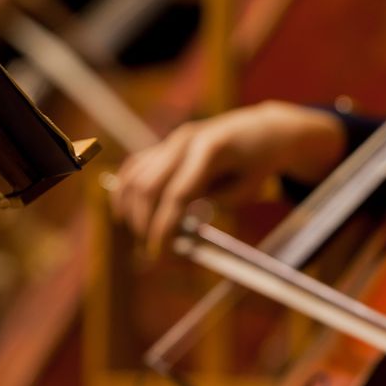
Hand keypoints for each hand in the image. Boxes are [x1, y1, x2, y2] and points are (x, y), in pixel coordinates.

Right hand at [109, 102, 347, 256]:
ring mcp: (171, 140)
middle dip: (145, 224)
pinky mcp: (165, 145)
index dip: (164, 228)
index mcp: (210, 149)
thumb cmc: (259, 162)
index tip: (160, 256)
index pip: (177, 194)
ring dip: (132, 212)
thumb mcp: (248, 187)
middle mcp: (184, 141)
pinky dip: (125, 192)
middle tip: (152, 253)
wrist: (261, 130)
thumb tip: (179, 224)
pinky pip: (134, 168)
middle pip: (148, 187)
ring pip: (135, 178)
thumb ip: (216, 202)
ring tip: (142, 238)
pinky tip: (124, 214)